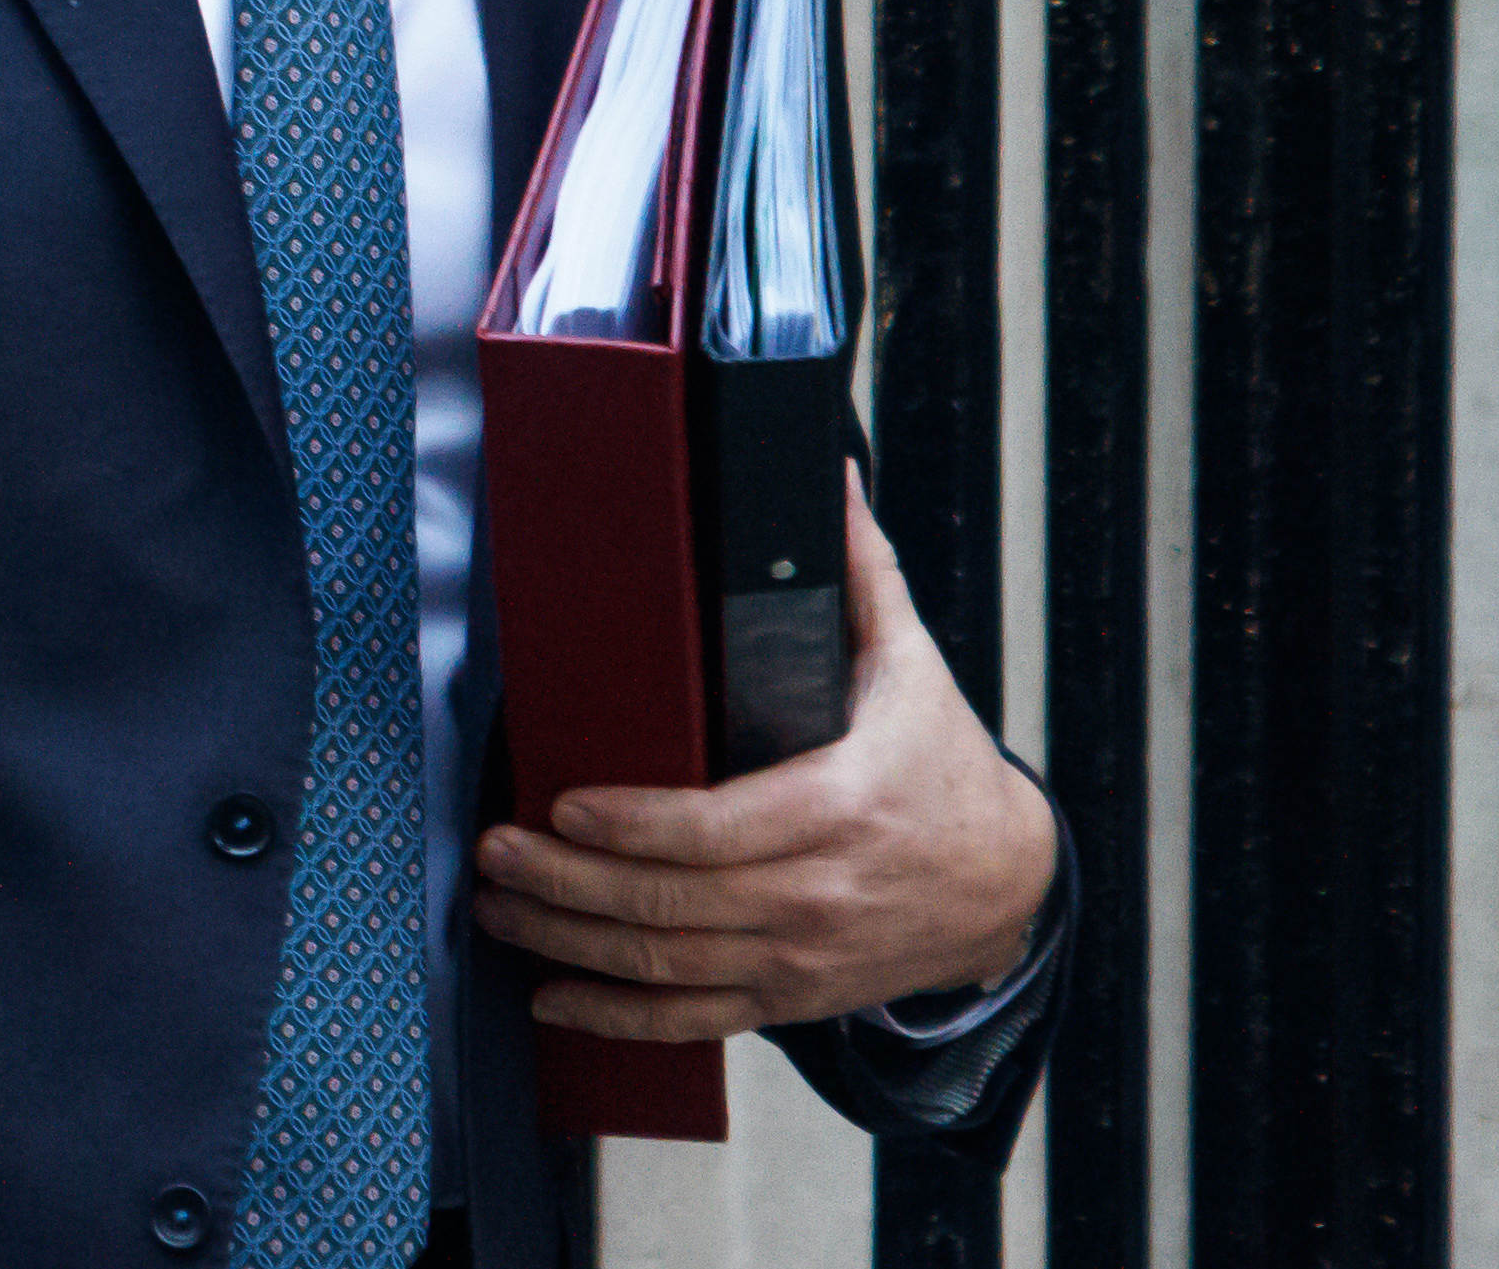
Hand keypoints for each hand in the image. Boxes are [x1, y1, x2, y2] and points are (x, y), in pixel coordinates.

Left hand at [470, 462, 1058, 1040]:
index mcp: (841, 806)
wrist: (1004, 886)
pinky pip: (688, 1019)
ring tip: (498, 908)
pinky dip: (614, 1014)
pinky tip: (552, 995)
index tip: (564, 804)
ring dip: (566, 942)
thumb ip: (864, 574)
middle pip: (669, 905)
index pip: (717, 829)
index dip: (633, 826)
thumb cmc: (947, 769)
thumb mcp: (914, 666)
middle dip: (565, 882)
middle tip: (494, 850)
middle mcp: (815, 894)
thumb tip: (835, 480)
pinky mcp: (787, 995)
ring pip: (664, 966)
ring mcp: (798, 956)